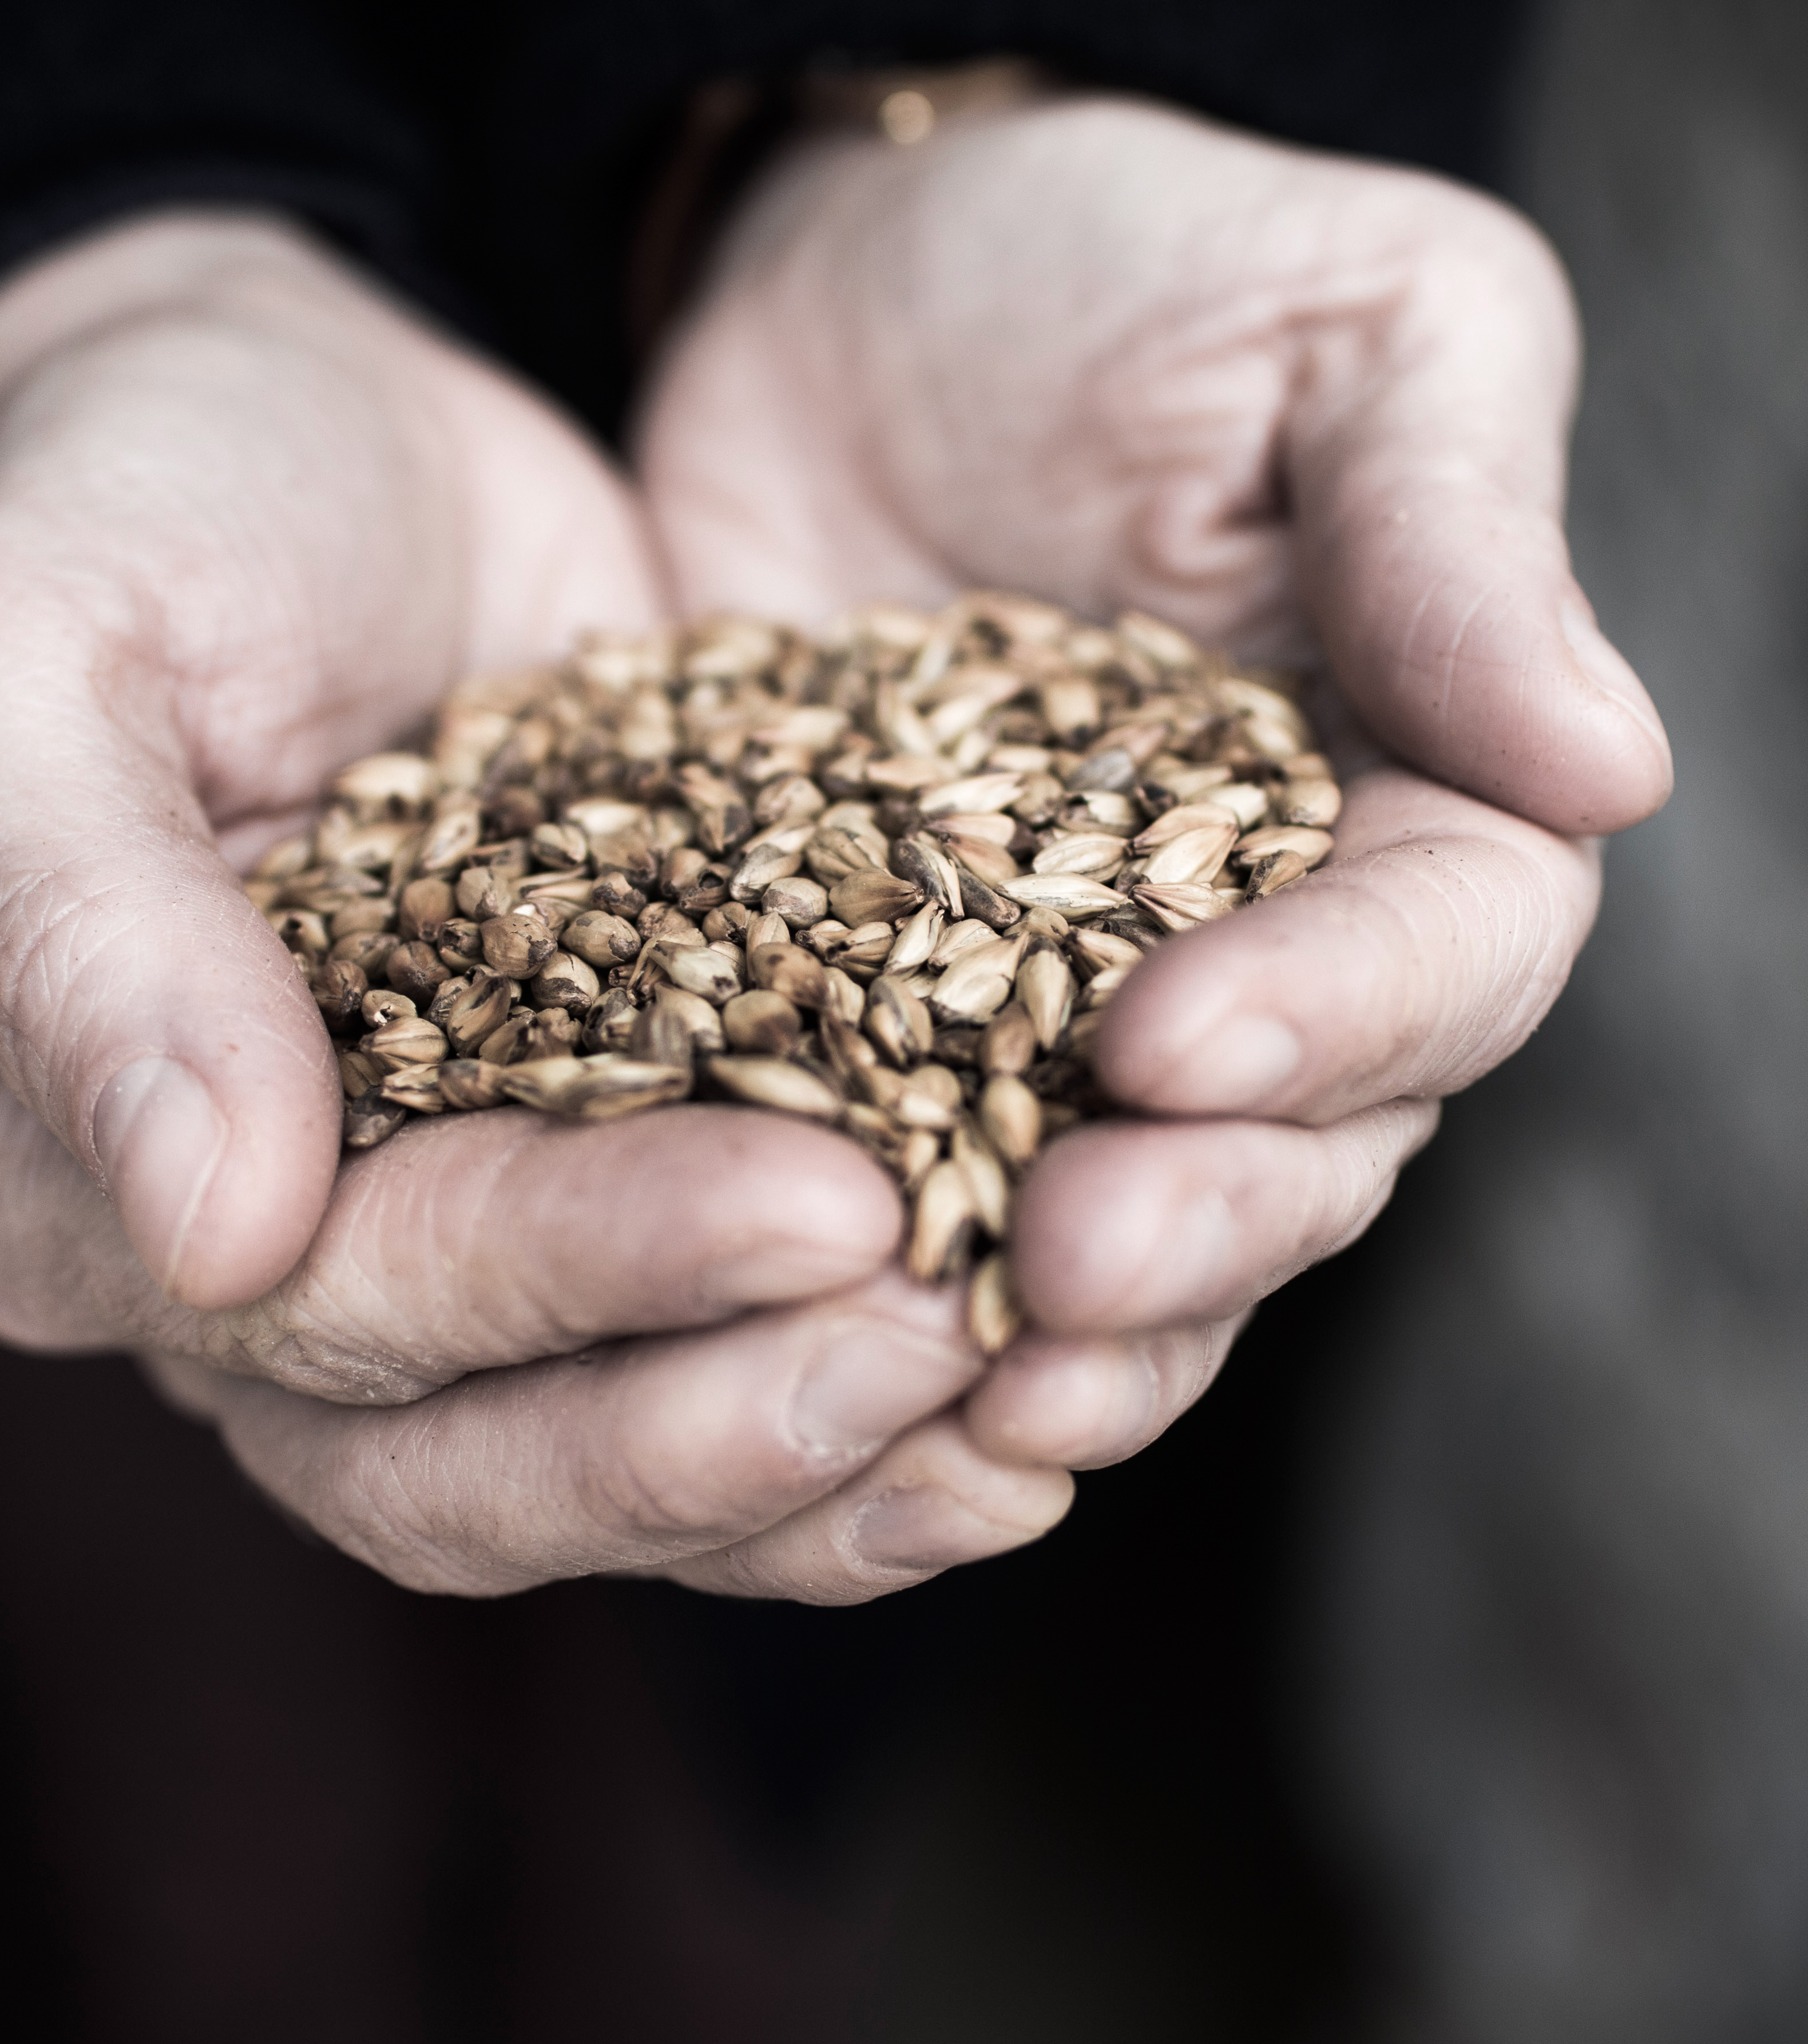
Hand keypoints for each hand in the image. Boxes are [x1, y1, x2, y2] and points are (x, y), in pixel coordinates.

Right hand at [0, 212, 1068, 1598]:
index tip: (819, 1201)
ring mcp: (446, 1254)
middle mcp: (266, 1279)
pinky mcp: (608, 1190)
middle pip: (483, 1463)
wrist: (309, 451)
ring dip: (829, 1468)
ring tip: (1036, 1402)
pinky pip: (726, 1367)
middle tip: (943, 1331)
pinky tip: (1036, 1396)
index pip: (341, 1306)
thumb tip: (206, 1231)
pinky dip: (877, 1413)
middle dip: (721, 1422)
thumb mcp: (21, 671)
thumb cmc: (136, 522)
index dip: (577, 1275)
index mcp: (86, 1185)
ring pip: (621, 1469)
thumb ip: (77, 932)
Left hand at [638, 97, 1659, 1468]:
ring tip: (966, 1388)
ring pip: (1120, 1216)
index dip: (1333, 1018)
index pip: (1436, 952)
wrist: (851, 294)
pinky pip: (906, 1180)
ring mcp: (1056, 1005)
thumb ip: (1457, 536)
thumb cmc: (1120, 272)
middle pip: (1294, 1143)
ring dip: (1057, 1324)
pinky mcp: (870, 1018)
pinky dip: (879, 1279)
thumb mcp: (1342, 330)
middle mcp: (1254, 941)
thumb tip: (1612, 765)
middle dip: (1194, 1221)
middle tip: (1063, 1269)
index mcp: (1402, 792)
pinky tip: (813, 1352)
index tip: (1175, 1041)